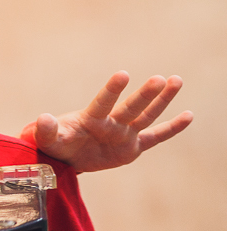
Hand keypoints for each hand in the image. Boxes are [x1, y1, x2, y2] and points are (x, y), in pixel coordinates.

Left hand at [21, 72, 192, 172]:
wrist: (65, 156)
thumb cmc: (55, 144)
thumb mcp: (47, 140)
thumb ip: (45, 130)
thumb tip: (42, 118)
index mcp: (90, 119)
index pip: (103, 103)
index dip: (112, 90)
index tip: (123, 74)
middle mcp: (111, 123)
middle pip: (131, 107)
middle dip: (145, 95)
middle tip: (161, 78)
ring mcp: (124, 134)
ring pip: (146, 115)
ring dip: (161, 100)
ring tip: (176, 80)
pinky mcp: (132, 148)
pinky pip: (155, 137)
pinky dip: (171, 128)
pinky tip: (188, 116)